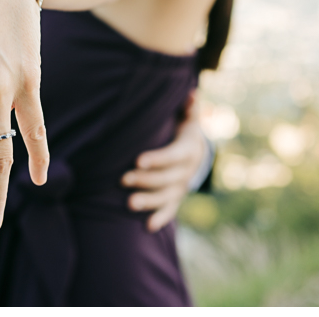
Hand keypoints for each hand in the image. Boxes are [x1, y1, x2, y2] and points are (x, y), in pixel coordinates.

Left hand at [120, 90, 207, 231]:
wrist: (196, 151)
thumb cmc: (182, 128)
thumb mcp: (187, 117)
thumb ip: (188, 107)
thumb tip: (190, 92)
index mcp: (188, 149)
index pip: (173, 156)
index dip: (157, 159)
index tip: (137, 160)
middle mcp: (186, 171)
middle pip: (166, 179)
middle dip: (145, 180)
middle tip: (122, 180)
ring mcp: (181, 186)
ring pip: (166, 197)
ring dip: (149, 201)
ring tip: (129, 203)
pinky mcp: (176, 197)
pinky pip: (170, 210)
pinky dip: (161, 218)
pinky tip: (147, 226)